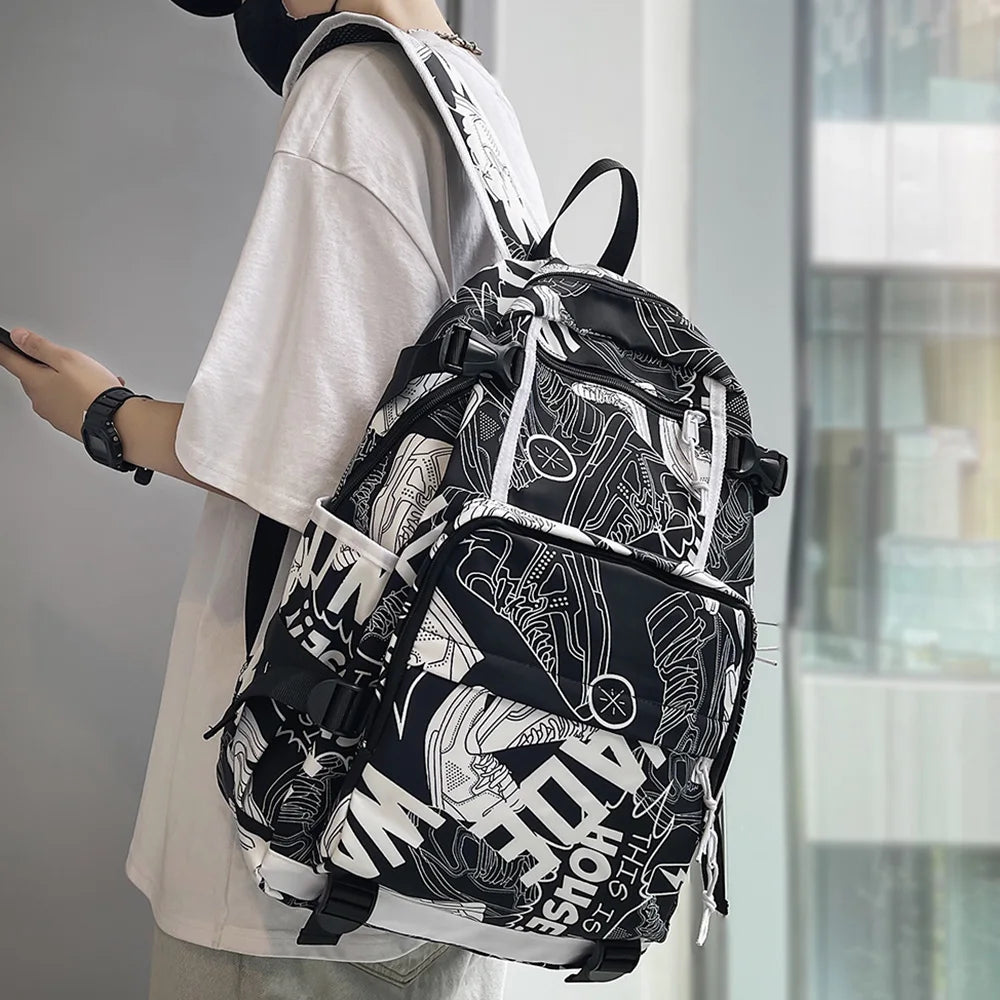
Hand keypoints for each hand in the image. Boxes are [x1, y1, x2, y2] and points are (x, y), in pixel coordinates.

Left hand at [0, 327, 127, 442]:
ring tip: (93, 380)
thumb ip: (39, 347)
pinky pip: (70, 404)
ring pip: (55, 390)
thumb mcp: (66, 358)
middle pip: (35, 376)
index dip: (4, 348)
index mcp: (33, 381)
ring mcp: (53, 414)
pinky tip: (99, 394)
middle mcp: (39, 400)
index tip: (2, 343)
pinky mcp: (69, 424)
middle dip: (48, 367)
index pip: (9, 359)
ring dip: (69, 383)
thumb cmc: (92, 392)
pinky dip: (81, 396)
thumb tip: (18, 337)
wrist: (116, 423)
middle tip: (70, 362)